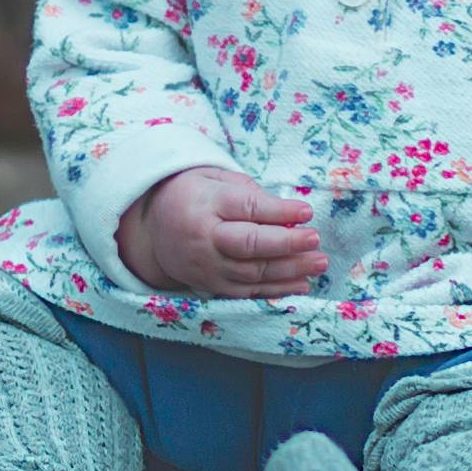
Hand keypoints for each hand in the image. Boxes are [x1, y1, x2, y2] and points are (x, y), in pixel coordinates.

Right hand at [121, 165, 323, 297]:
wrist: (153, 229)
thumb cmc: (195, 195)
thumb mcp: (215, 178)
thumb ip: (249, 192)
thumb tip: (289, 212)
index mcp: (206, 204)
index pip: (245, 207)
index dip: (278, 211)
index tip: (306, 211)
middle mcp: (205, 238)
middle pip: (248, 244)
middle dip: (285, 243)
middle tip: (314, 239)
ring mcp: (207, 266)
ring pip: (252, 273)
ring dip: (289, 270)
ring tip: (318, 262)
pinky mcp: (212, 286)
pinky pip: (247, 292)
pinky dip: (276, 291)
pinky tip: (302, 284)